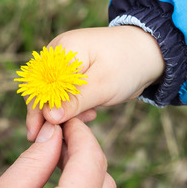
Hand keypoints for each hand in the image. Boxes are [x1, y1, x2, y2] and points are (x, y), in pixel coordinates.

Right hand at [26, 26, 163, 140]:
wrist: (150, 53)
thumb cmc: (128, 63)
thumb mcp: (103, 85)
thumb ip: (75, 101)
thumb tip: (48, 117)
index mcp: (61, 51)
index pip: (37, 84)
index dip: (36, 110)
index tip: (38, 135)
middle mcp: (58, 56)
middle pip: (41, 91)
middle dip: (49, 114)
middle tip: (60, 136)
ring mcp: (66, 66)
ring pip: (54, 96)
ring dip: (64, 113)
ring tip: (84, 121)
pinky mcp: (75, 76)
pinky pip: (66, 96)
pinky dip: (74, 108)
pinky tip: (89, 114)